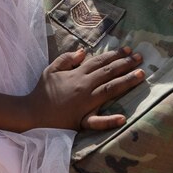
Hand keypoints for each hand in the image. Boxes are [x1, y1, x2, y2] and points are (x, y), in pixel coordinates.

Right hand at [26, 47, 144, 130]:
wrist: (31, 113)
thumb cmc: (42, 92)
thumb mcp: (51, 69)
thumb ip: (67, 59)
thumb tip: (84, 51)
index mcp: (77, 75)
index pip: (99, 61)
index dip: (114, 55)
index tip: (128, 50)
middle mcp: (83, 87)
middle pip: (108, 73)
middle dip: (126, 64)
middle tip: (141, 59)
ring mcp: (84, 104)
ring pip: (109, 90)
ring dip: (126, 82)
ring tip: (140, 75)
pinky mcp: (81, 120)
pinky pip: (96, 122)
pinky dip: (109, 120)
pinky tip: (123, 118)